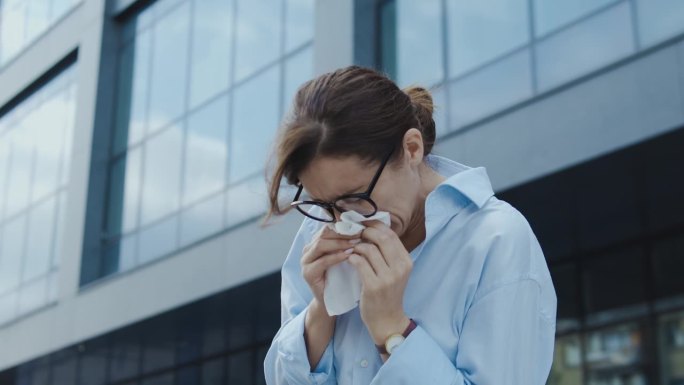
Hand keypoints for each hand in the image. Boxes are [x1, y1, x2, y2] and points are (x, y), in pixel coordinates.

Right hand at [301, 224, 361, 305]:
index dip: (345, 225)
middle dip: (343, 233)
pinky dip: (336, 257)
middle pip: (324, 233)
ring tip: (355, 244)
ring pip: (321, 244)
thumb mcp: (344, 256)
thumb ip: (347, 242)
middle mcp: (308, 249)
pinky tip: (348, 256)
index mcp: (316, 242)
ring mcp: (306, 261)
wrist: (333, 301)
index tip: (361, 226)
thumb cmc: (342, 277)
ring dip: (340, 243)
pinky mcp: (308, 273)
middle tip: (360, 234)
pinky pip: (322, 261)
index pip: (329, 227)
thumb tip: (363, 226)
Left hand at [347, 220, 412, 346]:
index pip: (391, 234)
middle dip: (365, 231)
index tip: (362, 223)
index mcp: (406, 261)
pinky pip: (360, 263)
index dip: (375, 225)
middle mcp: (400, 268)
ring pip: (369, 249)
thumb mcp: (394, 271)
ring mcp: (388, 277)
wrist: (387, 320)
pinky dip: (352, 257)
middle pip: (381, 237)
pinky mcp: (374, 286)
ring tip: (350, 248)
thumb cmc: (387, 293)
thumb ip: (388, 252)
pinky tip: (349, 259)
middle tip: (353, 233)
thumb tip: (373, 228)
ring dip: (356, 245)